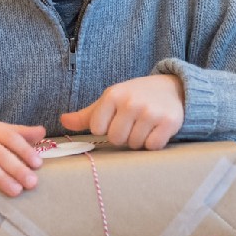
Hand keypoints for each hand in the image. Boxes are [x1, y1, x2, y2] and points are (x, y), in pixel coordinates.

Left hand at [59, 74, 184, 149]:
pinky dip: (154, 143)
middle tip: (132, 124)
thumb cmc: (135, 97)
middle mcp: (131, 102)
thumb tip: (63, 121)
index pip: (97, 129)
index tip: (116, 119)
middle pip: (115, 139)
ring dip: (138, 140)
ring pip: (134, 144)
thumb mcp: (110, 101)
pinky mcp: (169, 122)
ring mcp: (150, 112)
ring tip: (145, 126)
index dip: (106, 128)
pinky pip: (152, 146)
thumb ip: (87, 115)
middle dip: (123, 136)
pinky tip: (157, 130)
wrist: (172, 89)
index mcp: (113, 95)